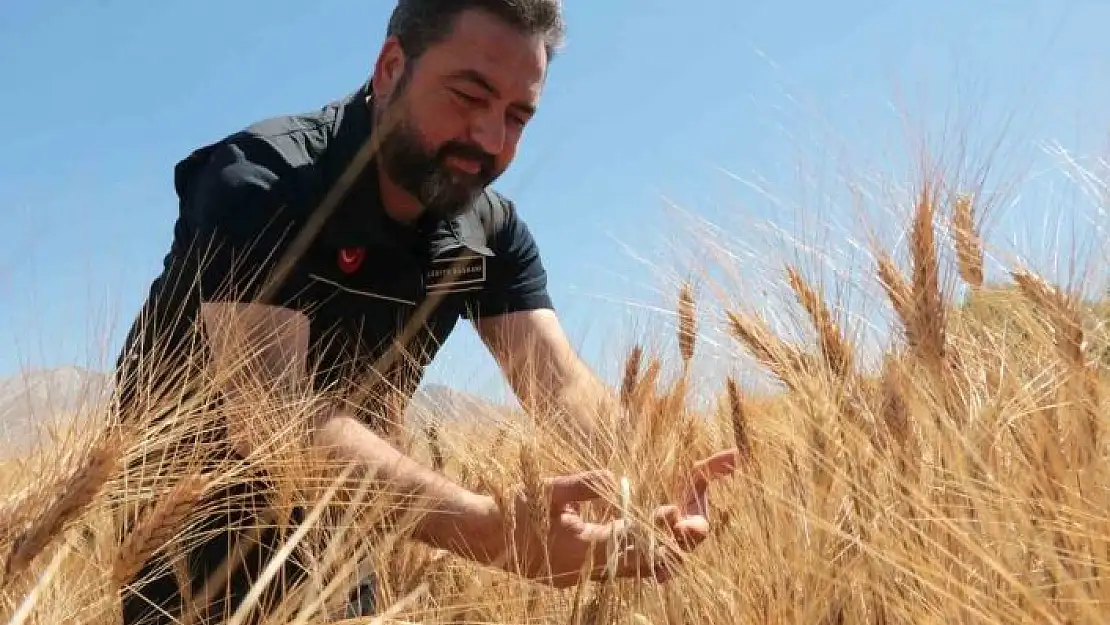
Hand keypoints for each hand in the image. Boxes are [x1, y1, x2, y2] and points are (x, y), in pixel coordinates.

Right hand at [477, 448, 738, 587]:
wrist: (481, 535)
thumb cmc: (515, 507)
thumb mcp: (553, 490)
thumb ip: (587, 485)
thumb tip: (617, 479)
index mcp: (583, 547)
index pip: (632, 540)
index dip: (657, 528)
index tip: (676, 513)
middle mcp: (583, 569)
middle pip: (634, 566)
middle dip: (660, 550)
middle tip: (685, 536)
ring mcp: (573, 578)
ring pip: (620, 573)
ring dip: (643, 558)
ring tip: (667, 546)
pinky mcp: (565, 578)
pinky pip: (603, 573)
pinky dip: (620, 562)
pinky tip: (628, 550)